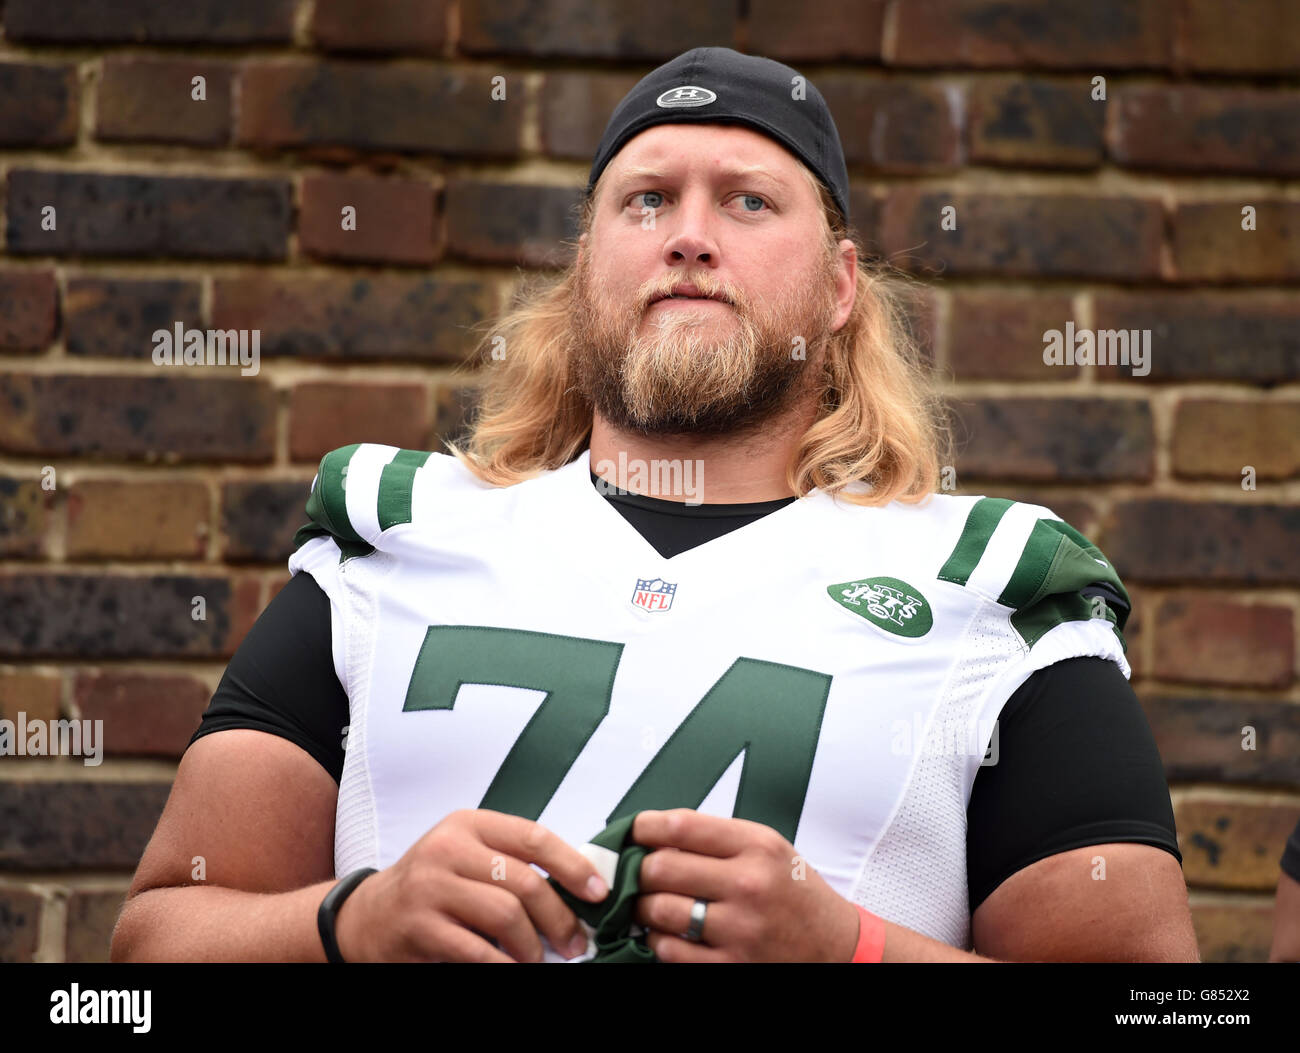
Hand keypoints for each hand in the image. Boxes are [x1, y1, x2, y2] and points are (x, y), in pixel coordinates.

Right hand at [332, 809, 608, 962]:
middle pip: (524, 881)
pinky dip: (503, 965)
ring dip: (533, 945)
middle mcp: (448, 848)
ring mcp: (430, 886)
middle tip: (576, 942)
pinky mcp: (419, 925)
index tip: (598, 893)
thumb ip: (513, 862)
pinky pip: (477, 950)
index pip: (534, 837)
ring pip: (505, 915)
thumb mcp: (469, 857)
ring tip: (539, 959)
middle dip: (559, 917)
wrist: (368, 916)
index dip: (573, 866)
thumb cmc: (434, 885)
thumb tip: (579, 887)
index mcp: (469, 824)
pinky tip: (513, 968)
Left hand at [632, 809, 859, 961]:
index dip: (645, 827)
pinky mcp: (731, 966)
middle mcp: (748, 884)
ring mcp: (739, 929)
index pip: (682, 826)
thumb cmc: (794, 893)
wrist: (835, 945)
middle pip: (661, 868)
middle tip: (636, 873)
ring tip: (647, 904)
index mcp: (756, 846)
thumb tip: (654, 837)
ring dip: (643, 908)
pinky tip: (666, 934)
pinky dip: (657, 942)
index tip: (633, 831)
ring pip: (658, 911)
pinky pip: (670, 951)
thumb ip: (716, 839)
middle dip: (639, 870)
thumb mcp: (767, 849)